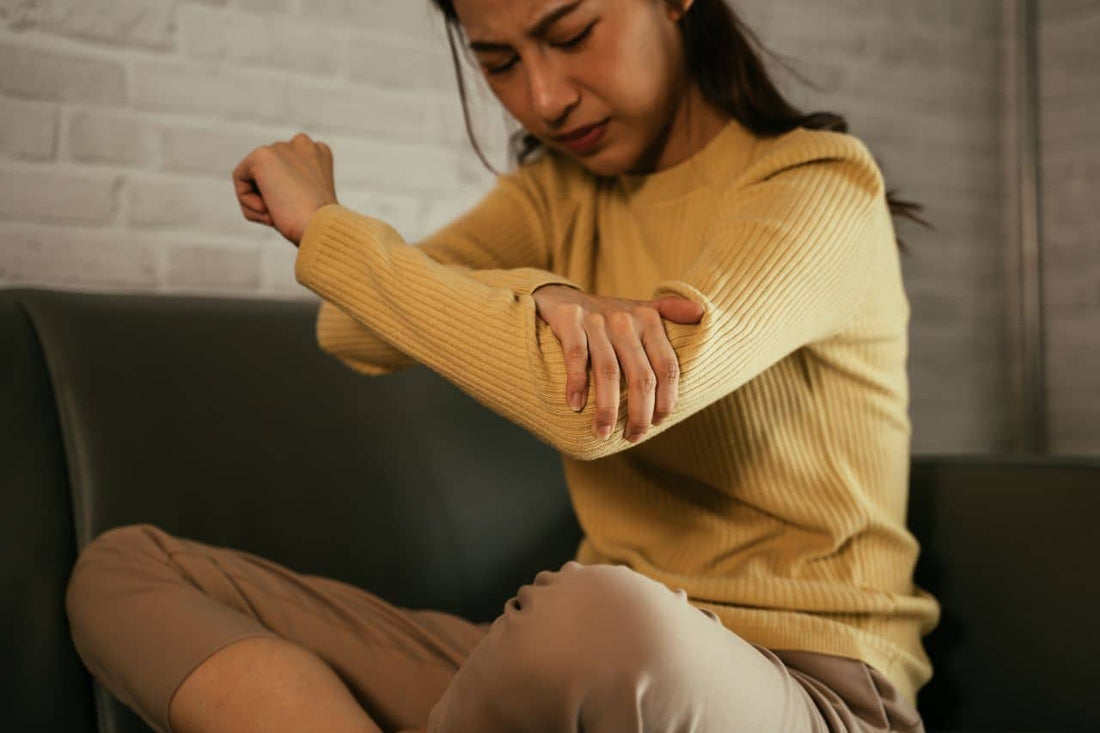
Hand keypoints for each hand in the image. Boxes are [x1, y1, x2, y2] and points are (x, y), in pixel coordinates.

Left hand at [232, 132, 338, 246]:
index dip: (288, 198)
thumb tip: (267, 187)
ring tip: (280, 213)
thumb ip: (290, 187)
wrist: (320, 227)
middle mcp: (303, 143)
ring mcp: (282, 147)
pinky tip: (268, 208)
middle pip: (268, 173)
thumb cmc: (316, 225)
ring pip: (252, 177)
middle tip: (290, 215)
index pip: (286, 173)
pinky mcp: (261, 155)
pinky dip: (248, 202)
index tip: (299, 212)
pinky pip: (240, 179)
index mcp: (319, 154)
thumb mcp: (307, 202)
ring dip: (260, 202)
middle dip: (272, 199)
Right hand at [532, 285, 703, 442]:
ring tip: (603, 432)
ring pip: (609, 371)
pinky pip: (576, 356)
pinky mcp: (569, 320)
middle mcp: (626, 319)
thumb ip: (669, 311)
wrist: (559, 295)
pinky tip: (576, 406)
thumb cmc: (606, 313)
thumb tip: (701, 312)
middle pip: (641, 376)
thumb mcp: (639, 309)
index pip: (667, 367)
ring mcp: (596, 320)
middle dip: (639, 414)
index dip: (665, 401)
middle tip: (633, 437)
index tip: (657, 424)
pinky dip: (576, 383)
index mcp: (649, 320)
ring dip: (607, 408)